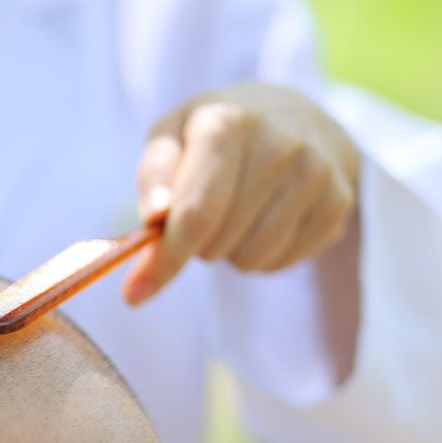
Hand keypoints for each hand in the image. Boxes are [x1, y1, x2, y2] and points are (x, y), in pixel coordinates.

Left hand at [125, 83, 359, 304]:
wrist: (296, 114)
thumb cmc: (218, 131)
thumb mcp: (172, 133)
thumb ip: (154, 174)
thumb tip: (153, 215)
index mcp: (229, 123)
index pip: (196, 213)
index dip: (165, 259)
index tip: (135, 294)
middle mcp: (280, 145)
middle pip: (218, 243)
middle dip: (197, 242)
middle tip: (206, 209)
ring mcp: (317, 174)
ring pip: (250, 259)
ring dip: (230, 250)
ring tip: (238, 211)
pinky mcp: (340, 202)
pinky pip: (280, 263)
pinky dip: (262, 254)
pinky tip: (266, 219)